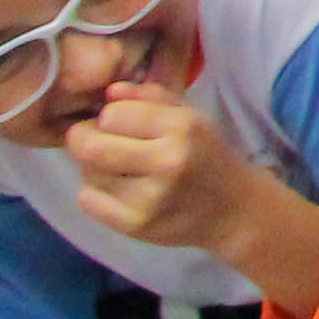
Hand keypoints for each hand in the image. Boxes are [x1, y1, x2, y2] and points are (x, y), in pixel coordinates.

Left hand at [66, 81, 267, 255]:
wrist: (234, 210)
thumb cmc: (208, 155)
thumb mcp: (191, 116)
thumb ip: (151, 97)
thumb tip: (109, 93)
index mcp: (183, 128)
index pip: (113, 115)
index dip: (109, 117)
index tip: (119, 123)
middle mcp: (167, 162)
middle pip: (91, 147)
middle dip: (85, 140)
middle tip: (98, 142)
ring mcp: (151, 198)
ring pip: (88, 173)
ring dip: (93, 167)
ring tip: (115, 167)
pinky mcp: (136, 226)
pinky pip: (88, 201)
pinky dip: (94, 192)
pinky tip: (116, 190)